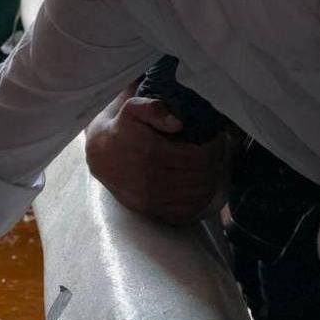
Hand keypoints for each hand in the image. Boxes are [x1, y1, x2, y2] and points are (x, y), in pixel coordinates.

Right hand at [84, 95, 229, 224]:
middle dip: (217, 163)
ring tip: (215, 166)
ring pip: (195, 196)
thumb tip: (178, 124)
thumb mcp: (131, 106)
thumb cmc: (121, 126)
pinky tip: (203, 186)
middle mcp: (150, 179)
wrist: (98, 153)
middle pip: (200, 177)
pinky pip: (184, 212)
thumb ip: (153, 108)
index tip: (219, 137)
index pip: (198, 157)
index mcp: (150, 152)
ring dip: (211, 181)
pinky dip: (200, 200)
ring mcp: (150, 198)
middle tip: (221, 151)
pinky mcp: (149, 210)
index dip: (215, 148)